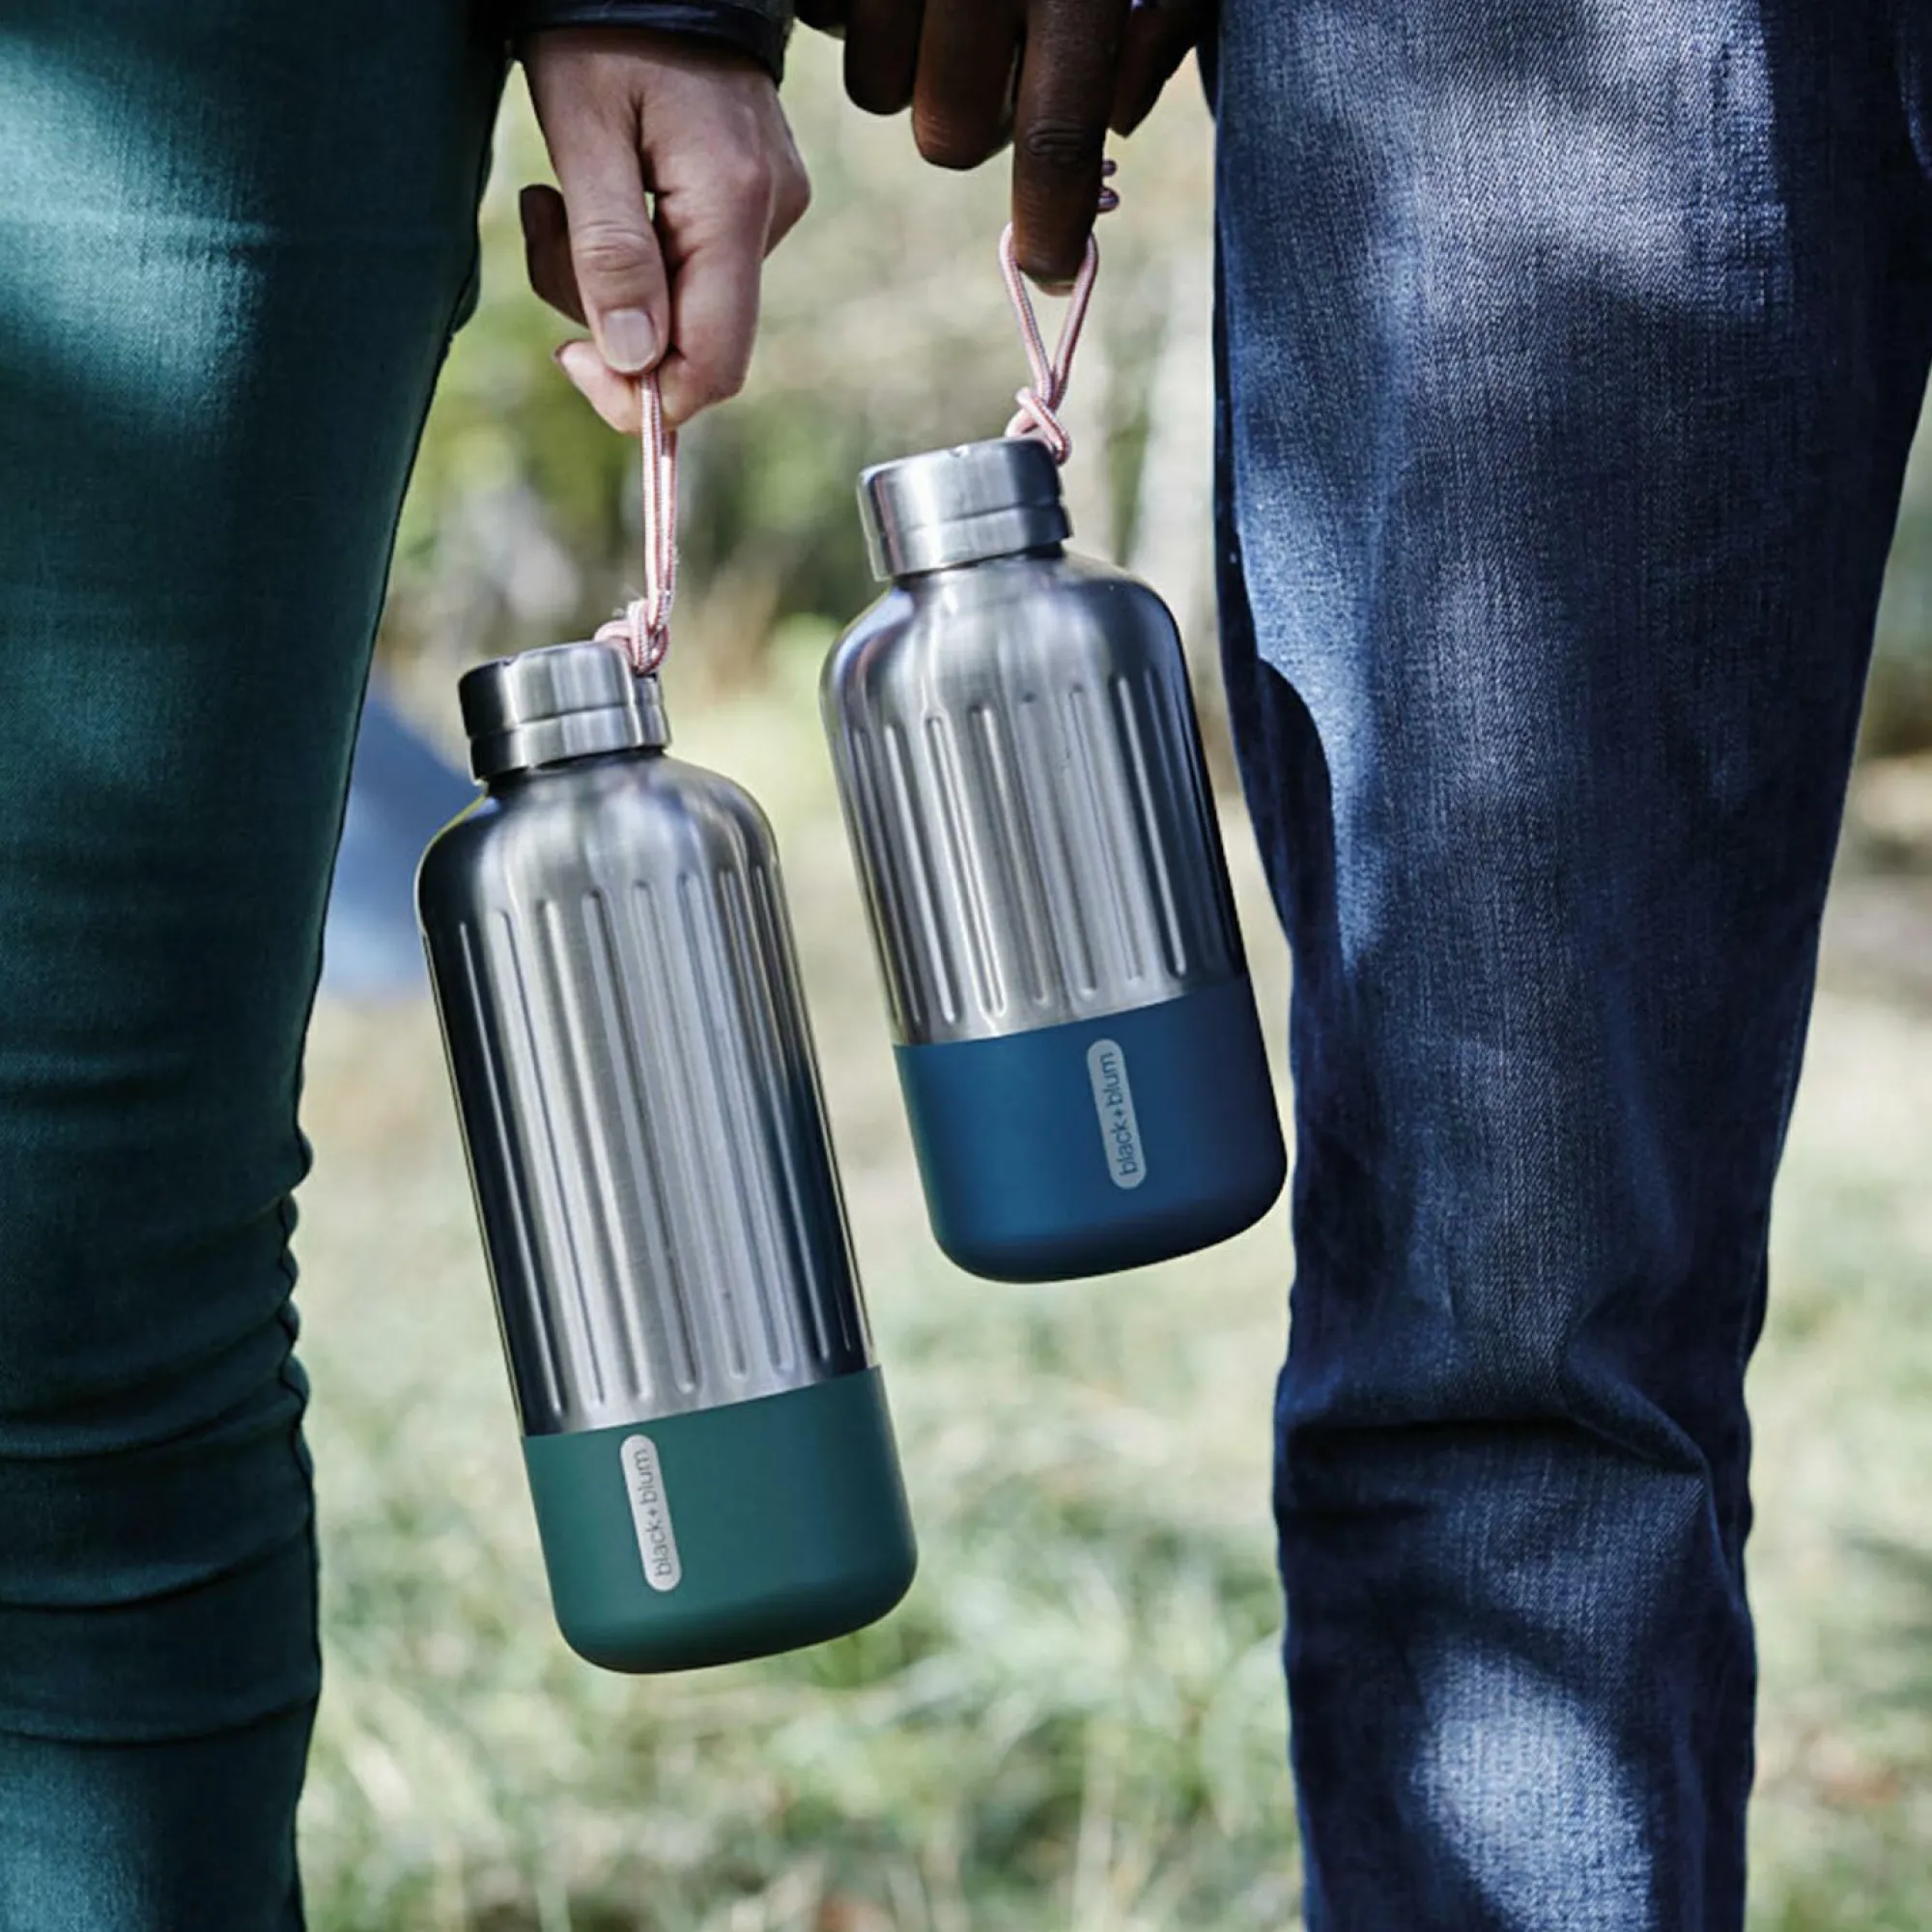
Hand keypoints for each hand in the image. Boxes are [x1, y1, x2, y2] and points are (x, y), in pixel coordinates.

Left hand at [520, 29, 810, 431]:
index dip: (645, 394)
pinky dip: (634, 248)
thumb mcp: (582, 132)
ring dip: (608, 275)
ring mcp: (770, 206)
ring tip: (562, 197)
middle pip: (692, 338)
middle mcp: (771, 214)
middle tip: (546, 227)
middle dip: (607, 315)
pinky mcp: (754, 198)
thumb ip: (610, 254)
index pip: (714, 362)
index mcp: (734, 204)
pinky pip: (692, 263)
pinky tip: (606, 186)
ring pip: (684, 303)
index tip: (573, 359)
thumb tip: (633, 363)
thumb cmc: (604, 25)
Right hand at [796, 0, 1211, 288]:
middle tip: (995, 74)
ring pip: (879, 87)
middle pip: (955, 129)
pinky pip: (826, 17)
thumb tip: (1117, 123)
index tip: (1052, 267)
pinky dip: (851, 6)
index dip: (1054, 217)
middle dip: (972, 124)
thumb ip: (1160, 20)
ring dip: (907, 66)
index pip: (1060, 130)